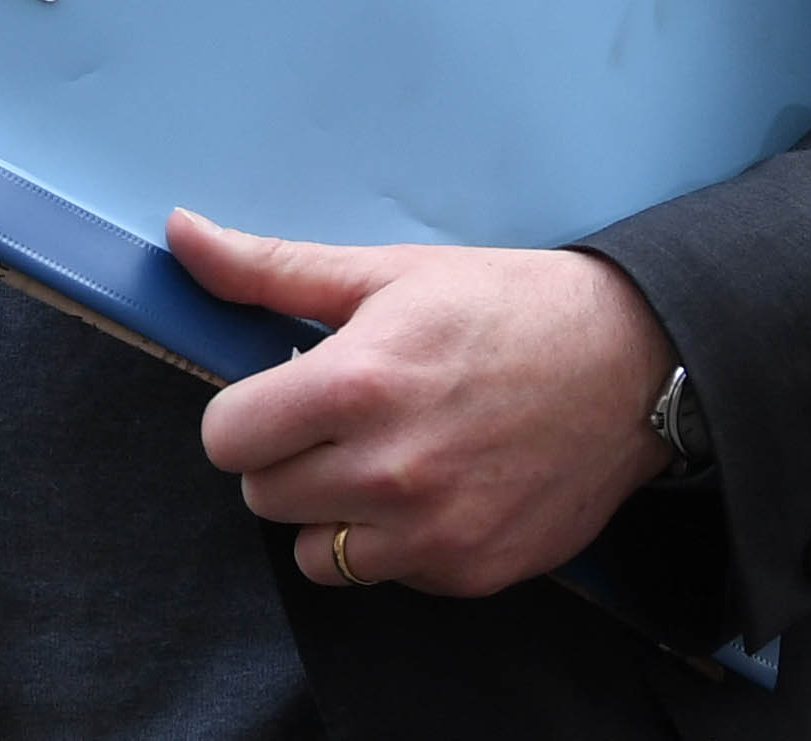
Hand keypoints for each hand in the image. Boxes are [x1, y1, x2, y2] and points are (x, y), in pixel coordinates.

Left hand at [173, 208, 676, 596]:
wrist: (630, 363)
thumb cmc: (504, 306)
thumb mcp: (387, 274)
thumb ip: (271, 269)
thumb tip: (180, 235)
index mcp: (356, 383)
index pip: (226, 437)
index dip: (248, 411)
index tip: (286, 394)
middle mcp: (388, 469)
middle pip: (262, 494)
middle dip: (290, 455)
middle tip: (348, 418)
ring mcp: (430, 531)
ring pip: (311, 551)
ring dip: (333, 509)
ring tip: (389, 456)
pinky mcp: (467, 572)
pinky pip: (382, 575)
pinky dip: (394, 541)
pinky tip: (440, 486)